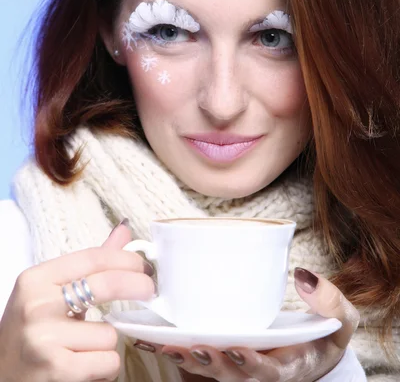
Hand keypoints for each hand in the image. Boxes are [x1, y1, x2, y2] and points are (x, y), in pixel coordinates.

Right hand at [0, 220, 154, 381]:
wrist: (3, 378)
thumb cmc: (33, 332)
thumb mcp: (51, 292)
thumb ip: (89, 264)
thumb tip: (124, 231)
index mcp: (36, 279)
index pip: (93, 258)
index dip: (126, 259)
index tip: (144, 266)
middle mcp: (37, 305)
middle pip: (106, 284)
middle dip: (138, 285)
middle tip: (149, 290)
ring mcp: (45, 338)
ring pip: (109, 333)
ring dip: (106, 343)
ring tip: (84, 348)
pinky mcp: (57, 369)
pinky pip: (107, 360)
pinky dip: (104, 367)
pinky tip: (85, 366)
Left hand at [135, 268, 359, 381]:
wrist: (311, 351)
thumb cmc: (323, 336)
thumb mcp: (340, 323)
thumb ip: (332, 303)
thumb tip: (304, 277)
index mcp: (286, 368)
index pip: (267, 372)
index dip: (251, 364)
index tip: (238, 349)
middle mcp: (257, 370)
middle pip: (229, 374)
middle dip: (210, 363)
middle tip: (192, 347)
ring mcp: (238, 364)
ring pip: (208, 368)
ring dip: (186, 358)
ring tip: (164, 343)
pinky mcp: (223, 352)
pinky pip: (197, 355)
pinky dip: (175, 348)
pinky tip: (151, 336)